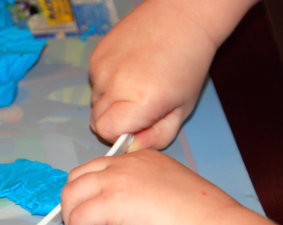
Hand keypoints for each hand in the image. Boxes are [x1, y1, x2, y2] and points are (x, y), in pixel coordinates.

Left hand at [61, 149, 238, 224]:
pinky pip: (78, 218)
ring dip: (72, 221)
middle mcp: (127, 163)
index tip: (93, 216)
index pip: (100, 169)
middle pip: (79, 177)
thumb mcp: (166, 199)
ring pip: (72, 194)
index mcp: (143, 160)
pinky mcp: (111, 201)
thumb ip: (139, 200)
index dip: (90, 193)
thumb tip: (119, 223)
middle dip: (74, 204)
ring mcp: (117, 179)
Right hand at [89, 0, 217, 149]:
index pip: (106, 132)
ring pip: (94, 101)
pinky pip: (94, 82)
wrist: (181, 18)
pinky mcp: (95, 55)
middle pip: (96, 121)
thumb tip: (131, 148)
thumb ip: (157, 136)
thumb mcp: (182, 109)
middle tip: (138, 107)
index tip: (135, 126)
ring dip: (110, 101)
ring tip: (136, 83)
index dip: (119, 134)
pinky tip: (129, 69)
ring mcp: (101, 68)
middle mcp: (114, 84)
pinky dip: (108, 82)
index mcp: (140, 101)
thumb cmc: (188, 65)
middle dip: (113, 121)